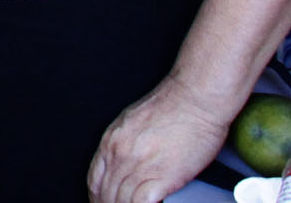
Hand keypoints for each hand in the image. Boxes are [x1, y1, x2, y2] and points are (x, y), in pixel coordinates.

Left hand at [88, 75, 231, 202]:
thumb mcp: (134, 122)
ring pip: (121, 201)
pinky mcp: (160, 176)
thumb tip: (124, 163)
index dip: (98, 197)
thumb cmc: (173, 106)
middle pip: (106, 193)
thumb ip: (125, 144)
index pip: (95, 179)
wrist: (195, 99)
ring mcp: (138, 165)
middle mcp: (120, 154)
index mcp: (112, 141)